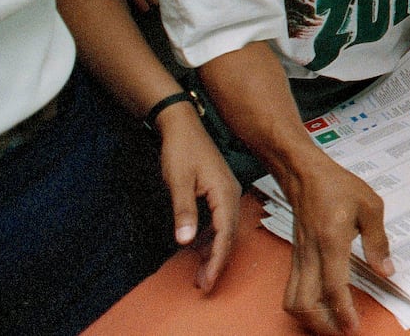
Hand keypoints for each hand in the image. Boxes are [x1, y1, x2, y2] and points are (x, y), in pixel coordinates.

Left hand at [154, 104, 241, 291]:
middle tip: (204, 285)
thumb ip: (184, 212)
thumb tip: (185, 241)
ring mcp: (226, 192)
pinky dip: (210, 238)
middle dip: (217, 262)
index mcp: (224, 193)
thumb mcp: (178, 182)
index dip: (216, 260)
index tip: (208, 281)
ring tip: (201, 274)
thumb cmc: (181, 150)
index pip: (224, 234)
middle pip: (228, 235)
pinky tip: (199, 248)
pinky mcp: (218, 191)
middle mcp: (230, 194)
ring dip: (214, 252)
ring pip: (224, 229)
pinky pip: (219, 221)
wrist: (182, 124)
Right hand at [281, 153, 391, 335]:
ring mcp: (300, 257)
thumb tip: (386, 270)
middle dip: (322, 325)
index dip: (343, 311)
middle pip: (305, 303)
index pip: (333, 285)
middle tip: (344, 331)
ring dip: (310, 318)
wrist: (305, 174)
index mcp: (331, 240)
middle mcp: (310, 254)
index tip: (354, 327)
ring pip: (293, 300)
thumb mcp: (370, 206)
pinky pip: (292, 289)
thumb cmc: (337, 186)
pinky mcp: (296, 257)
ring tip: (333, 324)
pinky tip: (321, 308)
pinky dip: (304, 306)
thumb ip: (378, 241)